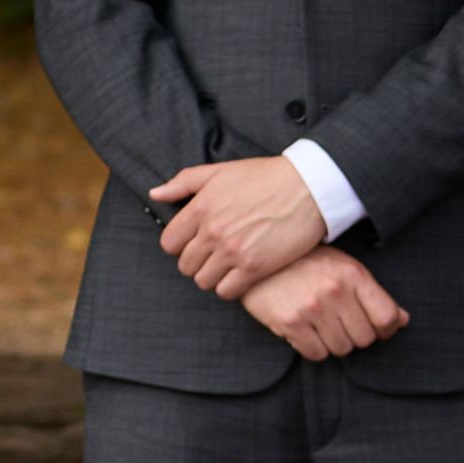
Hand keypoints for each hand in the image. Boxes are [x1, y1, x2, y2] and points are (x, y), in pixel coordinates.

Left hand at [150, 155, 332, 300]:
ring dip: (212, 276)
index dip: (179, 245)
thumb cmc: (265, 177)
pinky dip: (230, 287)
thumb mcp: (220, 171)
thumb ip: (183, 182)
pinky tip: (240, 275)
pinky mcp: (255, 267)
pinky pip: (226, 291)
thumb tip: (155, 194)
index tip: (194, 243)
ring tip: (226, 266)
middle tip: (213, 255)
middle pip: (185, 265)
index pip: (169, 243)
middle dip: (196, 262)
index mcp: (200, 209)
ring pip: (203, 281)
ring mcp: (233, 251)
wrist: (308, 187)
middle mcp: (212, 232)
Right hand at [242, 247, 406, 359]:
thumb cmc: (307, 264)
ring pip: (341, 349)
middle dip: (355, 336)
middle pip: (364, 339)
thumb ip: (373, 295)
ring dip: (333, 343)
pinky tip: (306, 332)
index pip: (387, 317)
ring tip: (321, 326)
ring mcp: (312, 307)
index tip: (377, 329)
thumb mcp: (344, 269)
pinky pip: (316, 354)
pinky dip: (313, 348)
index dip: (386, 330)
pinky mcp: (290, 322)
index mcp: (353, 275)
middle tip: (340, 324)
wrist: (259, 257)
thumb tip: (403, 321)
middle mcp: (335, 290)